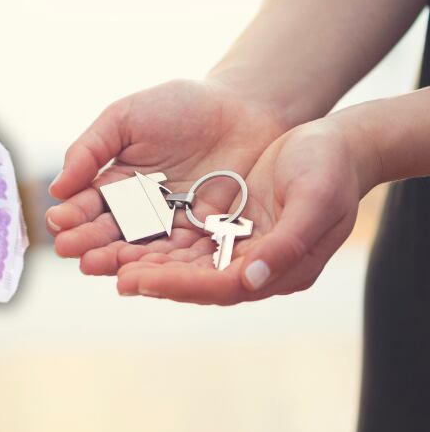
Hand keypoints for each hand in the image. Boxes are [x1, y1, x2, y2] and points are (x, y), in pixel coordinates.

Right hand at [45, 79, 286, 274]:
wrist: (244, 106)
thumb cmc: (181, 105)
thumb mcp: (125, 117)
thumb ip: (89, 150)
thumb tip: (56, 189)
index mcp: (116, 183)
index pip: (88, 203)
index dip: (72, 213)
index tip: (57, 222)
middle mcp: (139, 210)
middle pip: (109, 231)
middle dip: (87, 241)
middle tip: (66, 250)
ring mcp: (170, 225)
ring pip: (139, 248)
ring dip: (115, 258)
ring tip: (93, 265)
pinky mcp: (202, 236)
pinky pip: (179, 252)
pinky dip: (159, 263)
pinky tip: (140, 269)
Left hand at [115, 117, 369, 302]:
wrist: (336, 145)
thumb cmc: (332, 169)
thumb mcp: (316, 200)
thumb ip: (288, 244)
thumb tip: (248, 281)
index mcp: (280, 269)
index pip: (218, 287)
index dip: (175, 285)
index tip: (133, 279)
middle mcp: (252, 267)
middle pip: (190, 279)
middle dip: (142, 274)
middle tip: (94, 266)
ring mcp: (236, 248)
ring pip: (179, 260)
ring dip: (138, 258)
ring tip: (95, 255)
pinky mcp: (223, 226)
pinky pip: (181, 236)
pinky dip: (151, 236)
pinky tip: (119, 231)